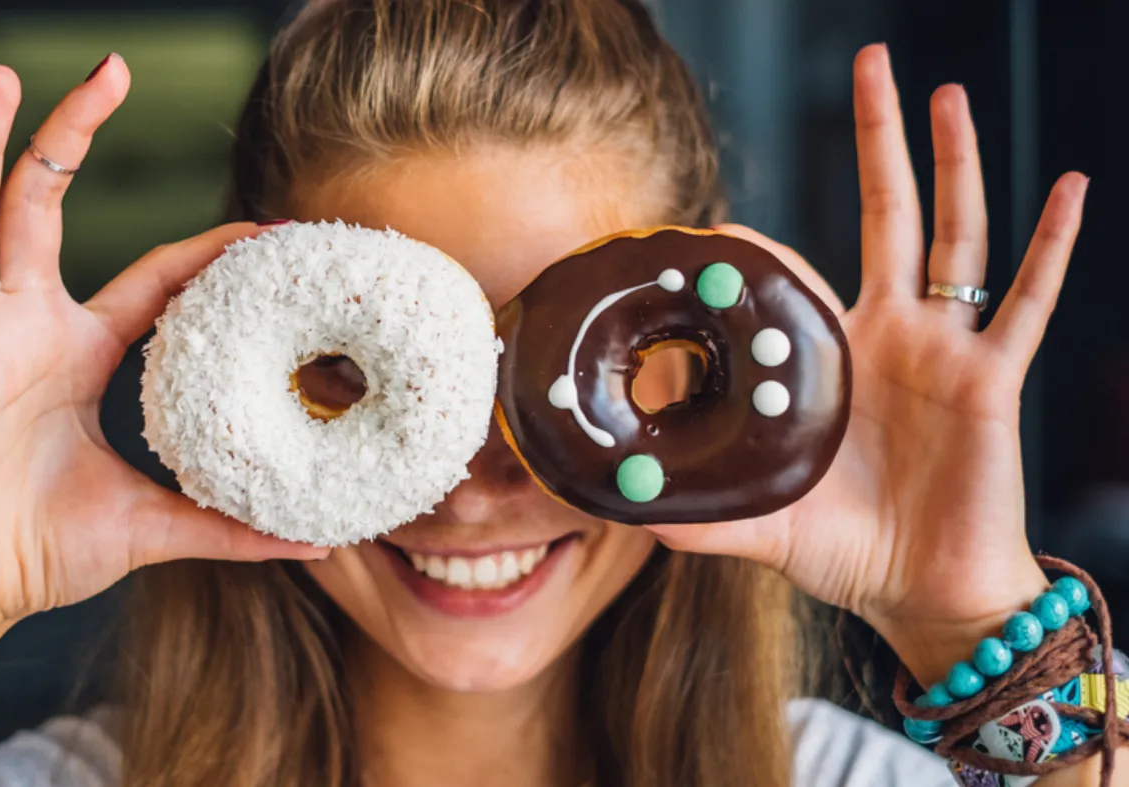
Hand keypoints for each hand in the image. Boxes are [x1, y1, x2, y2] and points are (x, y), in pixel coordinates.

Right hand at [0, 56, 324, 647]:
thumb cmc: (44, 551)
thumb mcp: (155, 526)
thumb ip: (228, 528)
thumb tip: (311, 540)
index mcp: (76, 352)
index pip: (151, 277)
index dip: (205, 249)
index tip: (264, 224)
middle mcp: (25, 332)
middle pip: (47, 207)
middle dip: (73, 135)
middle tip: (111, 69)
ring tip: (0, 78)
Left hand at [648, 44, 1088, 682]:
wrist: (924, 590)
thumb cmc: (847, 550)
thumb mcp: (762, 524)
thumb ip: (701, 514)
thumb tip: (624, 512)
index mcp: (833, 360)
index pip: (798, 277)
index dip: (764, 251)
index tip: (717, 226)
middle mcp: (891, 337)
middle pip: (888, 217)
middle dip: (880, 144)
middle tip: (872, 65)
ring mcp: (944, 350)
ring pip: (954, 237)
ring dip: (953, 165)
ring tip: (946, 95)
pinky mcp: (991, 379)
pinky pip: (1028, 303)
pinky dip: (1051, 247)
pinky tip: (1067, 188)